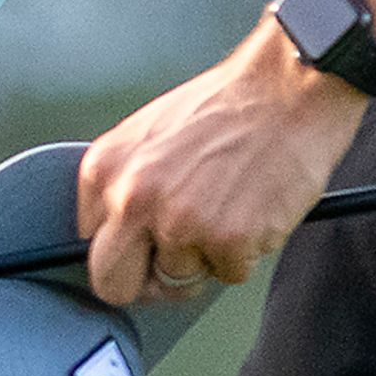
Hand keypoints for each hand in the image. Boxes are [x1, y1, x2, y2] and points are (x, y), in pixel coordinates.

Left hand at [75, 19, 369, 306]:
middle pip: (114, 285)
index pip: (90, 246)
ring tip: (227, 207)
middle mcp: (133, 199)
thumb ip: (125, 185)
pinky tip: (251, 210)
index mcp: (105, 170)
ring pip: (180, 280)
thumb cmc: (225, 107)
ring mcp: (180, 223)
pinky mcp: (227, 242)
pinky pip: (229, 275)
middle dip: (146, 281)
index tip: (144, 247)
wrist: (285, 91)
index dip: (124, 250)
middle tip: (176, 261)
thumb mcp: (149, 135)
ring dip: (206, 257)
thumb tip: (118, 236)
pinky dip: (245, 253)